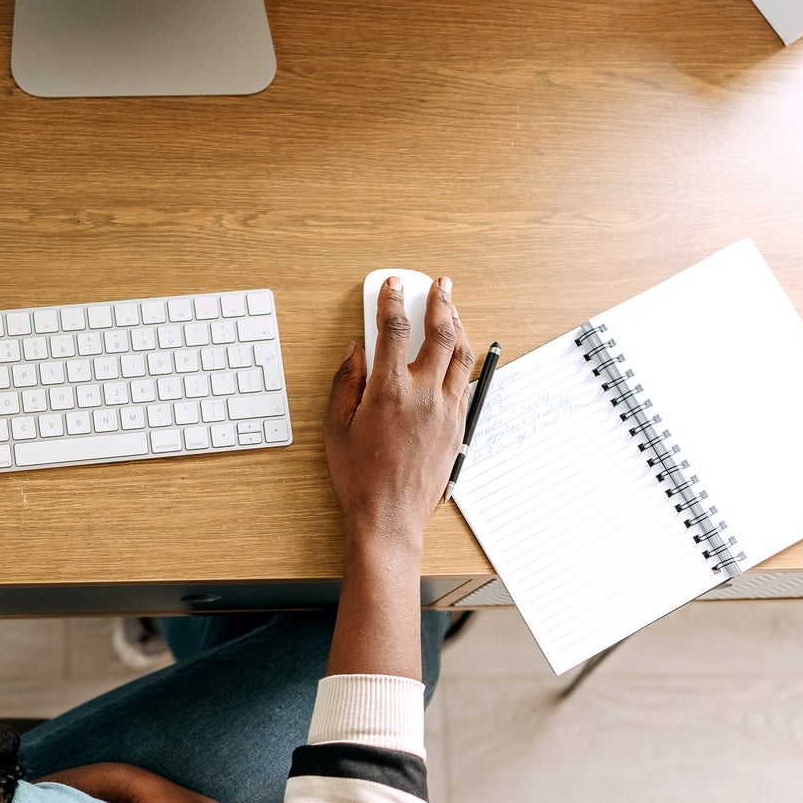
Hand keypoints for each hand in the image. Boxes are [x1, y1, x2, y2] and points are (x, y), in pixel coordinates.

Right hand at [325, 275, 476, 546]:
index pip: (393, 330)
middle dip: (440, 302)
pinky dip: (462, 360)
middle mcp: (423, 395)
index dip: (392, 300)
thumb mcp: (336, 426)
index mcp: (389, 391)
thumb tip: (355, 349)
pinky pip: (466, 383)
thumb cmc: (359, 476)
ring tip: (453, 310)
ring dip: (459, 326)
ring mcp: (446, 410)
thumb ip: (346, 381)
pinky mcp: (458, 426)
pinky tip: (457, 354)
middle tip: (439, 284)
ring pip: (462, 355)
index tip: (392, 286)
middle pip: (440, 333)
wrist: (389, 517)